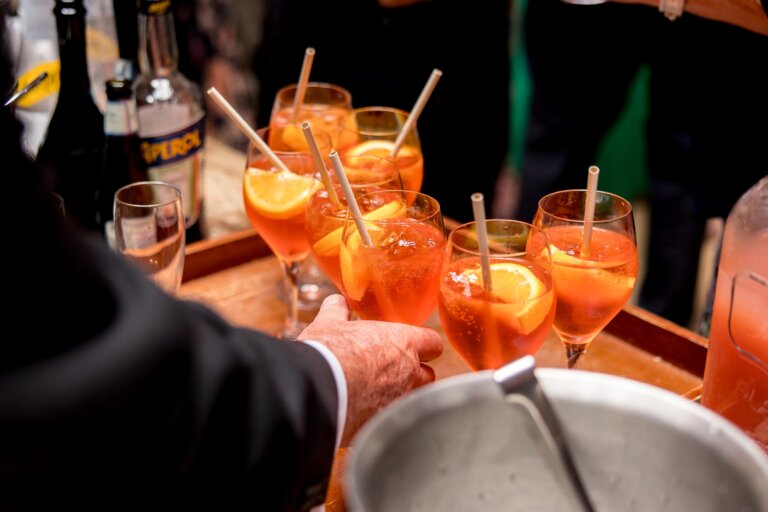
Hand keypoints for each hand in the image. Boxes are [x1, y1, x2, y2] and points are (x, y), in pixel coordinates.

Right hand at [298, 294, 442, 444]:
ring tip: (378, 393)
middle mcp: (408, 373)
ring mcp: (398, 401)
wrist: (314, 391)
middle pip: (428, 375)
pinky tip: (362, 412)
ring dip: (400, 396)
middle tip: (394, 369)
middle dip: (415, 373)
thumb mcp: (329, 323)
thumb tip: (336, 302)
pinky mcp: (382, 423)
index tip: (415, 344)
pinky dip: (380, 416)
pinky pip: (389, 419)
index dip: (425, 343)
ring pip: (412, 400)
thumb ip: (337, 311)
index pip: (433, 343)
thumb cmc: (327, 351)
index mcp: (402, 343)